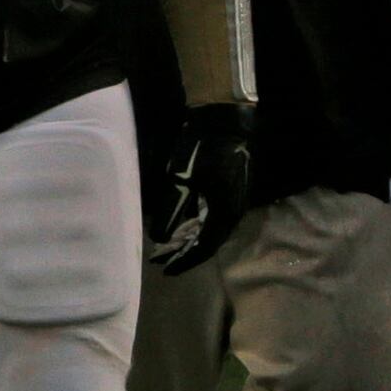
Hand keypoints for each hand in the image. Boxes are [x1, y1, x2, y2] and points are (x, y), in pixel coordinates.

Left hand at [144, 104, 253, 274]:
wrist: (224, 120)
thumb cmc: (202, 149)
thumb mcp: (180, 181)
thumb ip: (170, 210)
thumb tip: (158, 237)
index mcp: (224, 214)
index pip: (203, 248)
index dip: (183, 260)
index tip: (165, 270)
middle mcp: (231, 212)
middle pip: (206, 242)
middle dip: (182, 252)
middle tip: (158, 260)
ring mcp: (231, 201)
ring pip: (207, 229)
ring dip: (186, 239)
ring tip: (163, 247)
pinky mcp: (226, 190)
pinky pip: (209, 216)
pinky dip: (192, 225)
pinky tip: (178, 227)